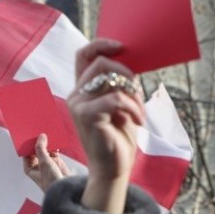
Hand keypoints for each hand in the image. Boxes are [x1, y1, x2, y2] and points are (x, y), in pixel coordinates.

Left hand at [23, 133, 71, 193]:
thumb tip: (41, 136)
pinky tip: (55, 140)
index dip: (27, 143)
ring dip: (46, 142)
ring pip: (44, 148)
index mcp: (29, 166)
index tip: (29, 133)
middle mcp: (36, 163)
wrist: (65, 187)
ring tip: (47, 133)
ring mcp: (46, 161)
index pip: (25, 151)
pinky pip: (53, 150)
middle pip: (35, 149)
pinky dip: (54, 145)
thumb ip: (41, 148)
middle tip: (38, 130)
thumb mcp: (44, 162)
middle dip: (37, 141)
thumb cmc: (51, 179)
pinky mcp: (55, 160)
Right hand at [70, 39, 144, 213]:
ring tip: (138, 112)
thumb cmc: (118, 138)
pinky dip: (132, 107)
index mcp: (83, 90)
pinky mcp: (86, 116)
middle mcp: (76, 95)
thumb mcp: (122, 104)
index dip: (101, 44)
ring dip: (132, 94)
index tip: (121, 46)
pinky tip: (138, 120)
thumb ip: (120, 83)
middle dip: (126, 73)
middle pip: (100, 62)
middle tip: (138, 93)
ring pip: (109, 78)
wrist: (113, 168)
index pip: (83, 55)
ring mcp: (78, 105)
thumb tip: (131, 61)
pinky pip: (115, 98)